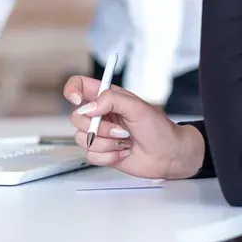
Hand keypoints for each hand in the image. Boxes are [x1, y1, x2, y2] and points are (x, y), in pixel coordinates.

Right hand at [64, 76, 204, 179]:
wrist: (168, 155)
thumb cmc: (158, 129)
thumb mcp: (137, 107)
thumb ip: (111, 100)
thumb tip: (88, 108)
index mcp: (106, 97)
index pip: (78, 85)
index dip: (72, 90)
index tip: (78, 101)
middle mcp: (99, 114)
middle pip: (76, 117)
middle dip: (99, 128)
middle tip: (122, 130)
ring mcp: (98, 134)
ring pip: (82, 138)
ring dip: (107, 143)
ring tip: (125, 141)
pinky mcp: (101, 152)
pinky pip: (90, 155)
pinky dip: (108, 156)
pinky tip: (123, 152)